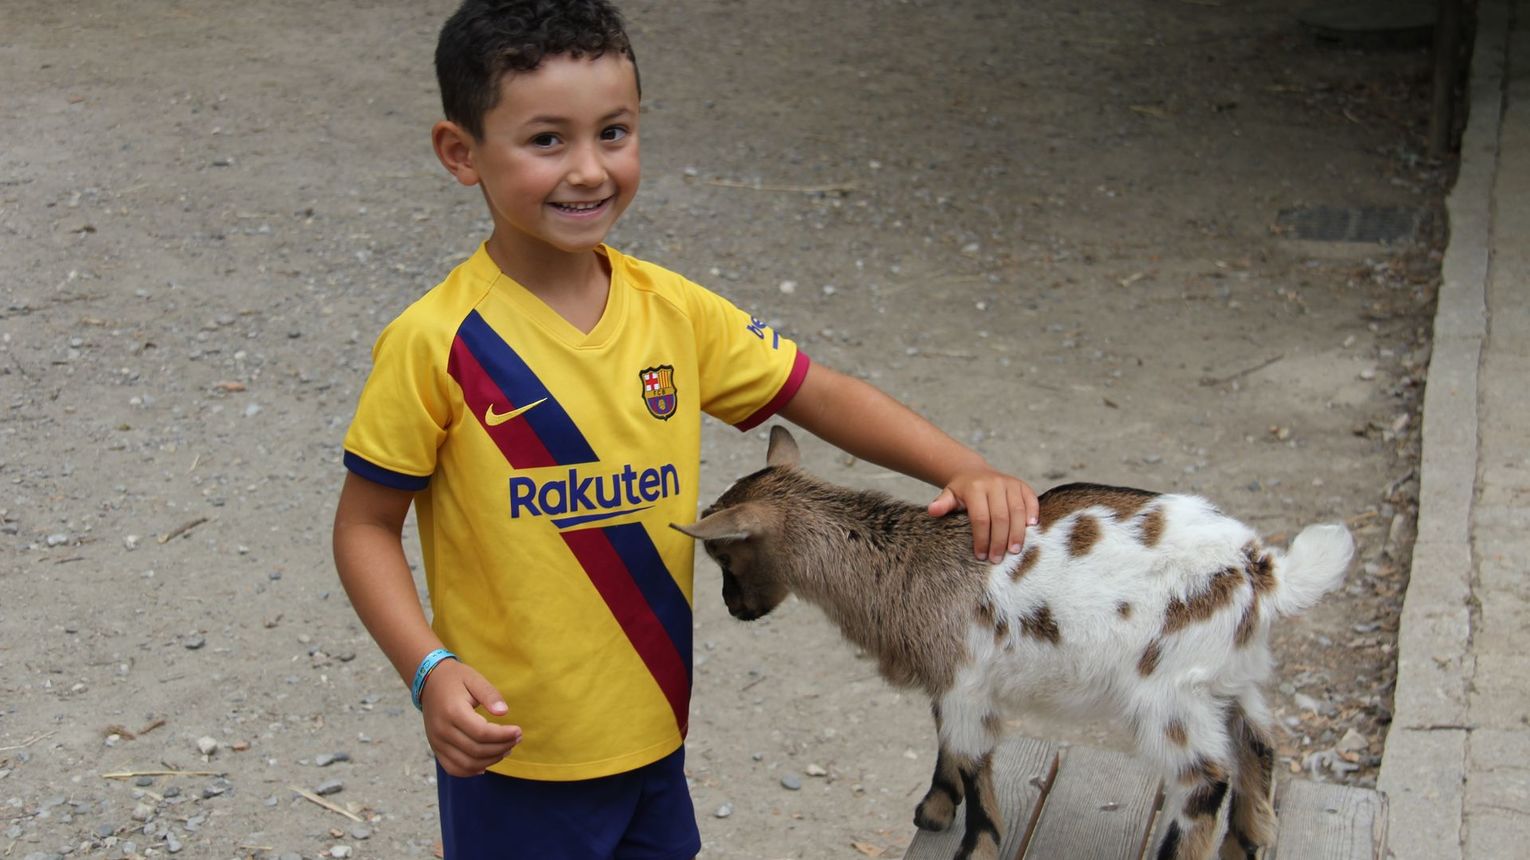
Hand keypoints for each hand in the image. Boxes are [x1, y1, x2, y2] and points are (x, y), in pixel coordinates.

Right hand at [420, 659, 522, 776]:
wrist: (429, 682)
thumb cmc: (456, 679)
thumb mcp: (475, 679)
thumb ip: (490, 695)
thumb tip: (504, 712)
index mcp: (452, 712)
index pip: (481, 733)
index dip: (503, 736)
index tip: (518, 731)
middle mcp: (442, 730)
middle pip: (476, 751)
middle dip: (501, 748)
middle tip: (517, 739)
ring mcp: (437, 742)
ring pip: (467, 764)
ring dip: (490, 761)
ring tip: (506, 749)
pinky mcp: (436, 749)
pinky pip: (454, 769)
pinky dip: (472, 770)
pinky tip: (487, 763)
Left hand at [928, 468, 1038, 561]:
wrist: (974, 472)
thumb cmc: (961, 491)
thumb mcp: (949, 495)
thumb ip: (942, 504)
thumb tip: (932, 511)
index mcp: (975, 488)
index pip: (980, 518)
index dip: (982, 539)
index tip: (981, 556)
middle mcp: (994, 484)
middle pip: (1000, 517)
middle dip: (999, 541)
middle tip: (998, 559)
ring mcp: (1010, 483)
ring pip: (1017, 511)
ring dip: (1017, 533)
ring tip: (1014, 551)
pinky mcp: (1022, 485)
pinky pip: (1031, 500)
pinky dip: (1032, 514)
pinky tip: (1030, 529)